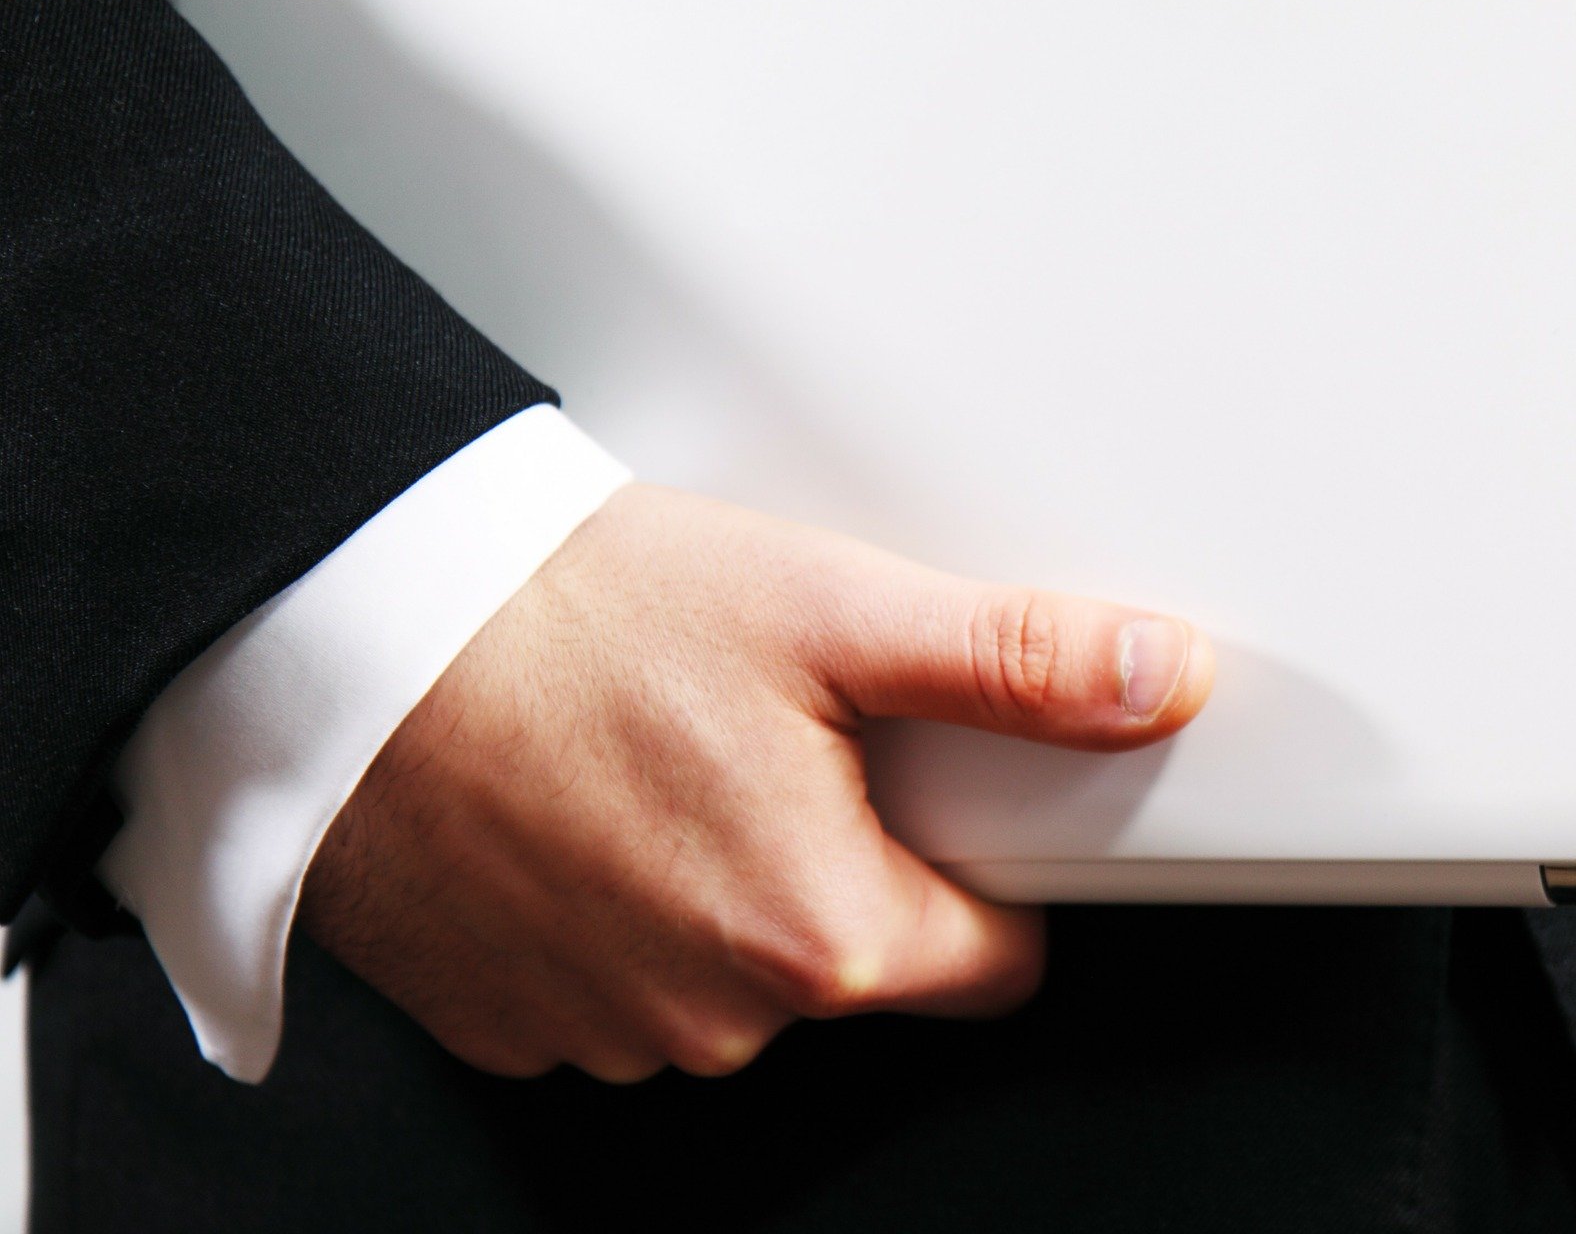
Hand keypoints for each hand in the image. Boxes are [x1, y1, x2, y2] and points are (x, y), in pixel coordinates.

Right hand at [299, 483, 1212, 1081]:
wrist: (358, 631)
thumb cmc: (571, 619)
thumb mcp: (826, 609)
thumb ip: (1011, 659)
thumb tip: (1155, 675)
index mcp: (821, 932)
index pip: (996, 962)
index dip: (987, 872)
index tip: (942, 798)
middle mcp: (716, 1015)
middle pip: (860, 965)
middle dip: (848, 866)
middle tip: (781, 740)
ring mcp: (606, 1028)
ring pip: (739, 979)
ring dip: (727, 886)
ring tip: (670, 759)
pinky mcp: (513, 1016)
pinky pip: (625, 984)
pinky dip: (626, 912)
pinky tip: (593, 808)